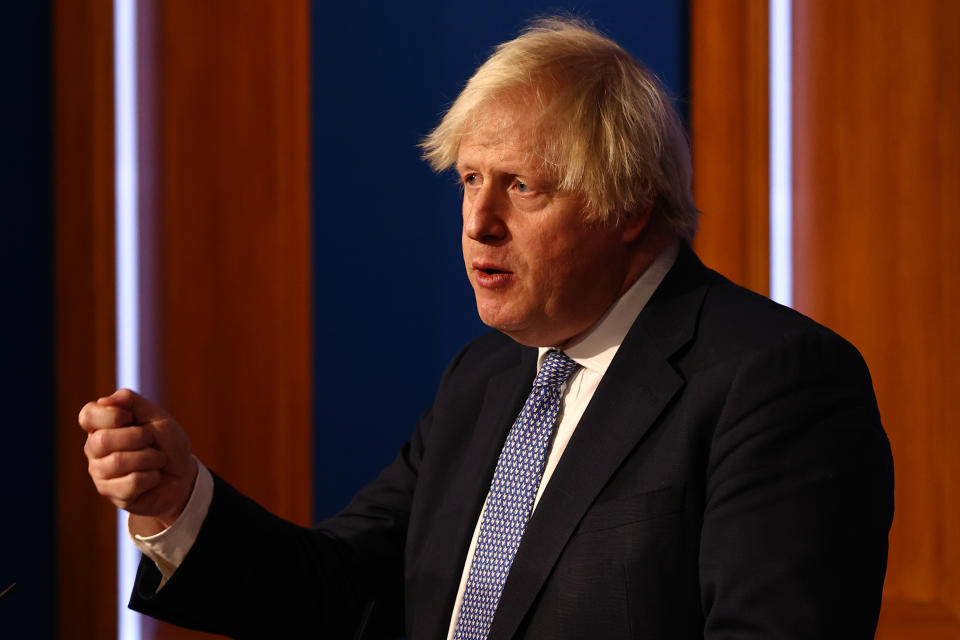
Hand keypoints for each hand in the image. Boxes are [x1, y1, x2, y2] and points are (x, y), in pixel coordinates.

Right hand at [80, 389, 197, 532]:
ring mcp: (100, 473)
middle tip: (151, 441)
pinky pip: (131, 482)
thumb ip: (131, 401)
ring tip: (157, 459)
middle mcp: (95, 449)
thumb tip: (104, 400)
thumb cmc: (167, 443)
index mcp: (102, 426)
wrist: (183, 474)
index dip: (111, 415)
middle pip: (103, 440)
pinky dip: (152, 477)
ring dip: (149, 458)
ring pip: (118, 462)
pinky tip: (153, 477)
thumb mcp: (156, 416)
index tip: (131, 417)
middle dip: (138, 437)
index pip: (88, 415)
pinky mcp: (111, 493)